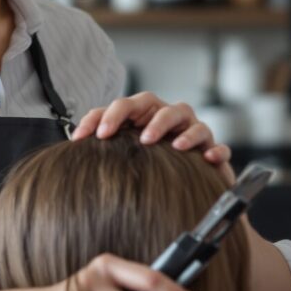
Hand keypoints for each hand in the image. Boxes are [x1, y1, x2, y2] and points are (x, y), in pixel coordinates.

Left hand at [72, 92, 231, 175]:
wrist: (193, 189)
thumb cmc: (156, 166)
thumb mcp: (129, 157)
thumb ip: (106, 151)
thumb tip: (73, 150)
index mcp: (143, 116)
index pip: (120, 107)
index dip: (100, 117)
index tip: (83, 138)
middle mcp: (166, 118)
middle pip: (151, 102)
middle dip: (134, 114)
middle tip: (122, 135)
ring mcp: (191, 131)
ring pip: (184, 115)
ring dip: (170, 126)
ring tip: (162, 143)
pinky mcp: (212, 150)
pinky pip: (217, 146)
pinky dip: (214, 149)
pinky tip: (207, 158)